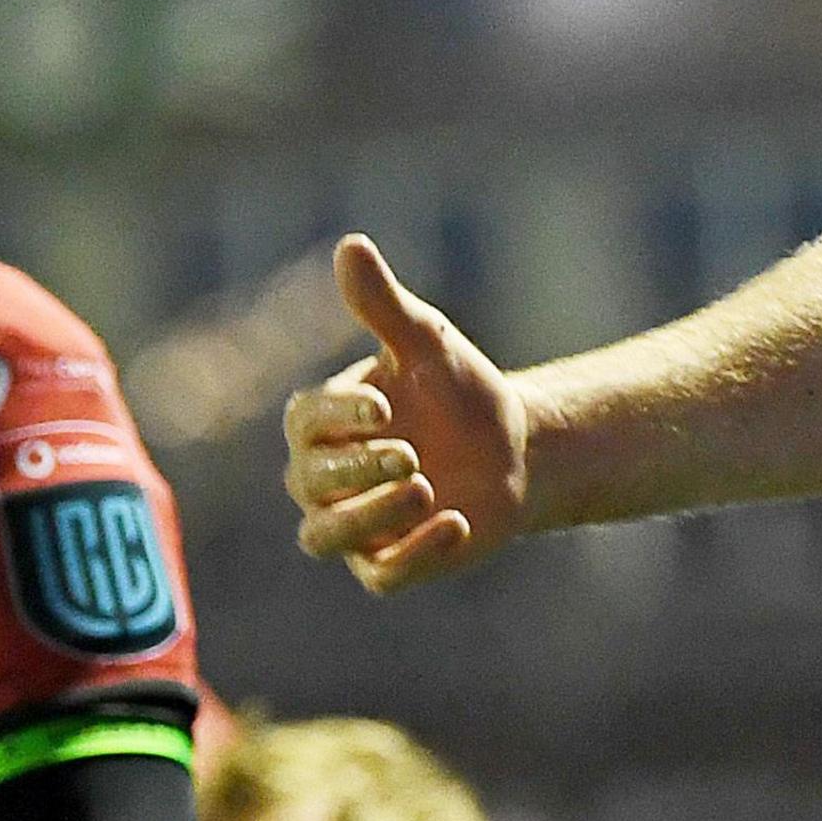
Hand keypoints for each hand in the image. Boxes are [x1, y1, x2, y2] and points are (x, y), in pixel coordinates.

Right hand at [282, 236, 530, 592]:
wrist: (516, 447)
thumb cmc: (459, 391)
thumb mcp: (429, 344)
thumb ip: (384, 306)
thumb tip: (350, 245)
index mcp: (323, 421)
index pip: (305, 420)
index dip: (339, 414)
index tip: (385, 403)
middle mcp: (323, 478)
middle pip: (308, 482)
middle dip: (355, 469)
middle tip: (409, 452)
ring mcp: (353, 525)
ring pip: (324, 536)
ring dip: (368, 516)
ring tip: (422, 486)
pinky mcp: (388, 563)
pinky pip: (381, 575)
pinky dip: (414, 555)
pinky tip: (454, 524)